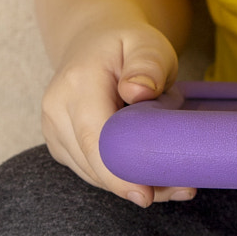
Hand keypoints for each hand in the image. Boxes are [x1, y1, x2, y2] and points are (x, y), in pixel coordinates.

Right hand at [41, 22, 196, 207]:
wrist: (93, 40)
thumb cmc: (127, 44)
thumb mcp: (147, 43)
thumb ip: (147, 64)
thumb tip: (138, 92)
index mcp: (76, 83)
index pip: (93, 137)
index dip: (118, 172)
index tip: (146, 194)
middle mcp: (56, 109)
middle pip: (93, 163)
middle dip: (136, 183)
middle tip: (183, 190)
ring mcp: (53, 130)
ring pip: (92, 173)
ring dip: (132, 184)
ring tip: (176, 182)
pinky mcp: (61, 145)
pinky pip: (91, 171)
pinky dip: (120, 178)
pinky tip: (151, 176)